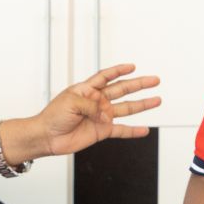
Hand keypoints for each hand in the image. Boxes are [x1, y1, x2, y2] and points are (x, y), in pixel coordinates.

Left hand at [35, 63, 161, 156]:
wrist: (47, 136)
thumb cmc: (53, 116)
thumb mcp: (72, 103)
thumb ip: (93, 106)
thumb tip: (107, 115)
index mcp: (87, 90)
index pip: (106, 76)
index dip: (119, 70)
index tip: (132, 66)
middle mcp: (97, 101)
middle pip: (122, 90)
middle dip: (139, 84)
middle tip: (154, 80)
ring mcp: (101, 116)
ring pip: (126, 108)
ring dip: (142, 104)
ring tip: (156, 100)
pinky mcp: (102, 131)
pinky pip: (121, 130)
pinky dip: (133, 131)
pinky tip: (144, 129)